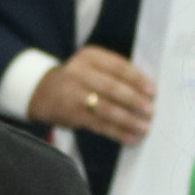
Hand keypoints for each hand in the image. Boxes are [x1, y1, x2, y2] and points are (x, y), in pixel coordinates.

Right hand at [30, 47, 155, 144]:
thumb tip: (147, 91)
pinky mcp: (72, 114)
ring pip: (106, 108)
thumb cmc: (78, 79)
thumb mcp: (91, 66)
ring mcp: (73, 94)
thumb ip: (114, 74)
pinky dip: (116, 132)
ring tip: (144, 127)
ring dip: (128, 120)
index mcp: (89, 56)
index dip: (137, 79)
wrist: (42, 91)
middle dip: (134, 100)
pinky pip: (98, 124)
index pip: (117, 66)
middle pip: (111, 87)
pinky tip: (130, 137)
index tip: (152, 90)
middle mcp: (79, 73)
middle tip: (150, 110)